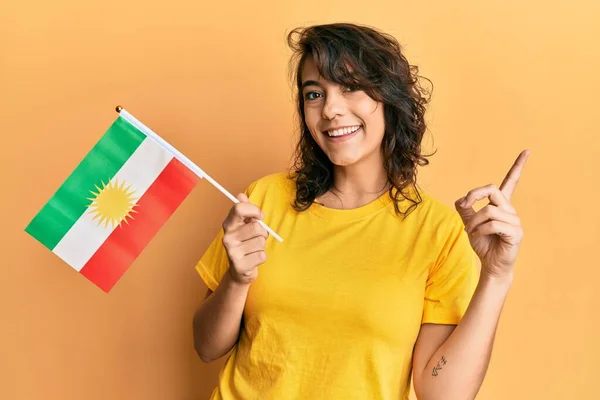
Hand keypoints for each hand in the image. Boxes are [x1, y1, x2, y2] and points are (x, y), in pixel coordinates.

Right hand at [221, 193, 268, 284]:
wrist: (240, 271)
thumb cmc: (246, 244)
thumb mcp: (245, 226)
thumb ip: (245, 210)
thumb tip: (241, 195)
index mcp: (229, 224)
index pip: (239, 208)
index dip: (254, 210)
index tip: (260, 216)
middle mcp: (227, 237)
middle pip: (256, 227)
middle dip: (262, 233)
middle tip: (257, 238)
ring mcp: (232, 252)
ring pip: (261, 241)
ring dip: (262, 246)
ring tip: (253, 249)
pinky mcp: (240, 265)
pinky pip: (261, 255)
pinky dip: (261, 257)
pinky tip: (253, 259)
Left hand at [455, 150, 529, 279]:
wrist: (491, 264)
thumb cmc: (483, 243)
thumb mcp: (470, 224)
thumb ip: (466, 210)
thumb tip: (461, 200)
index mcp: (501, 205)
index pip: (511, 182)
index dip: (518, 166)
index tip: (527, 151)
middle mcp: (510, 210)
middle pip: (492, 190)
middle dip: (473, 196)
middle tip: (464, 207)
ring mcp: (515, 221)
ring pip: (489, 211)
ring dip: (474, 221)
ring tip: (471, 231)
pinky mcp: (515, 233)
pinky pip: (493, 225)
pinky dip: (480, 230)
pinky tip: (477, 236)